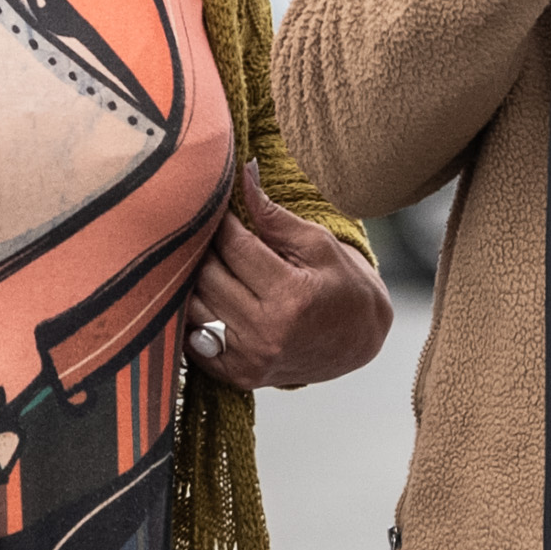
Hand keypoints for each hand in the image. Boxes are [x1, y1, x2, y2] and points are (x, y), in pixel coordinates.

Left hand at [181, 168, 391, 394]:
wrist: (357, 340)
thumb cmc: (341, 286)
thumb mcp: (317, 244)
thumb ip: (274, 215)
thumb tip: (244, 173)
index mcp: (291, 297)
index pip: (234, 247)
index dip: (221, 221)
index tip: (217, 206)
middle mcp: (267, 333)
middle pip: (207, 277)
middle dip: (204, 249)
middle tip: (206, 232)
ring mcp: (249, 360)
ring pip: (193, 308)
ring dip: (193, 282)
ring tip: (205, 262)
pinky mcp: (237, 376)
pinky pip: (192, 340)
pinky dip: (193, 316)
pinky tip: (206, 297)